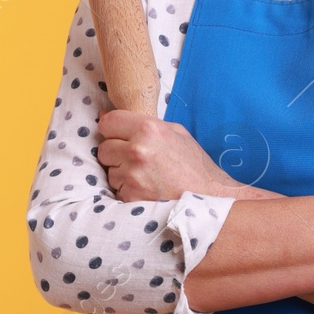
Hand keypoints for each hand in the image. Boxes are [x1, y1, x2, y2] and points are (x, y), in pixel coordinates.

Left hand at [95, 108, 235, 200]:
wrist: (210, 198)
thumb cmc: (194, 165)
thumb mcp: (175, 133)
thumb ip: (141, 122)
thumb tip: (104, 115)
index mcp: (148, 129)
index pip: (107, 122)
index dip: (112, 130)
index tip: (119, 137)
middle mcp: (137, 150)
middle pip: (104, 149)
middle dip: (116, 154)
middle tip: (137, 160)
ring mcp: (132, 175)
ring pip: (109, 172)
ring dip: (122, 174)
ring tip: (146, 177)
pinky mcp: (130, 196)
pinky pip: (117, 190)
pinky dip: (128, 191)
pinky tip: (146, 190)